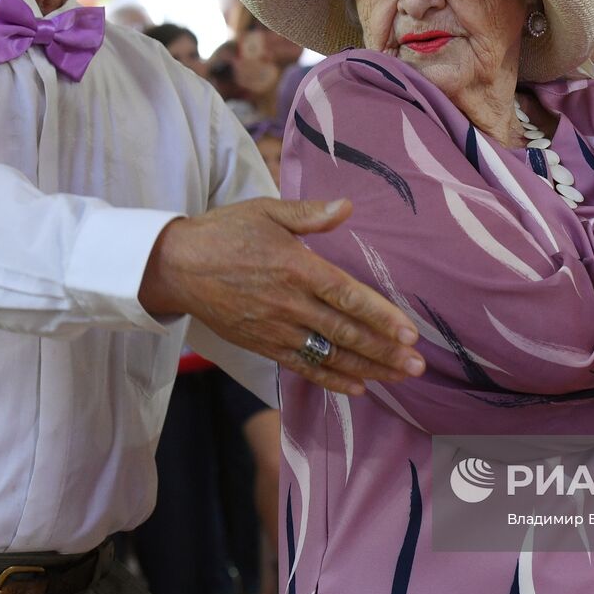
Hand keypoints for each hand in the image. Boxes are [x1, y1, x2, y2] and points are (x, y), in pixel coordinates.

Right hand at [139, 197, 424, 394]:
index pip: (348, 297)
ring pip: (329, 355)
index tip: (409, 333)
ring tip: (398, 378)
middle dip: (385, 351)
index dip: (381, 317)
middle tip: (418, 365)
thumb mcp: (267, 211)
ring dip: (367, 368)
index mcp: (297, 267)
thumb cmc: (224, 232)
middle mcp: (290, 303)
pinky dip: (331, 380)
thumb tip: (347, 206)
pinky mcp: (262, 345)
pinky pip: (303, 367)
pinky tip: (358, 388)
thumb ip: (310, 213)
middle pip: (346, 333)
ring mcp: (276, 329)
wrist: (175, 266)